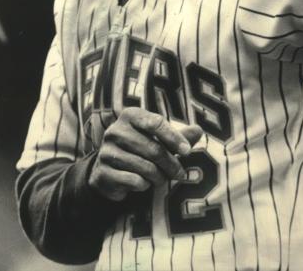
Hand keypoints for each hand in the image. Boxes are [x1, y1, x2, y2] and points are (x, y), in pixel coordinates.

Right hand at [87, 107, 202, 201]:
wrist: (108, 171)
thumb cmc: (139, 150)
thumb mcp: (158, 139)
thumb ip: (178, 136)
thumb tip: (199, 130)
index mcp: (130, 116)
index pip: (156, 123)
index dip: (174, 138)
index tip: (187, 151)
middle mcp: (115, 131)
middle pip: (153, 149)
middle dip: (171, 164)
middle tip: (179, 174)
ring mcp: (106, 152)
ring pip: (145, 168)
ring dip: (159, 177)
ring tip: (161, 178)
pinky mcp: (103, 172)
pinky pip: (134, 181)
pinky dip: (144, 185)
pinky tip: (142, 183)